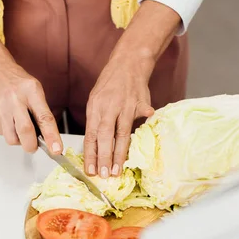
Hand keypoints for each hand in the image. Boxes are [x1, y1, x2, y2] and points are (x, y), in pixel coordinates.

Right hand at [0, 59, 62, 153]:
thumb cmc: (17, 82)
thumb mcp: (35, 90)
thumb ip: (41, 112)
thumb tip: (47, 138)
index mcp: (31, 91)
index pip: (44, 118)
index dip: (52, 136)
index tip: (56, 150)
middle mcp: (15, 99)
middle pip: (25, 131)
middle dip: (31, 146)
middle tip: (33, 146)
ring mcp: (0, 107)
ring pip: (11, 138)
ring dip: (18, 140)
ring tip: (19, 129)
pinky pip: (2, 133)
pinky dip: (8, 132)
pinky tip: (8, 121)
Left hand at [84, 54, 154, 177]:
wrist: (127, 63)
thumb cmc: (110, 85)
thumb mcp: (95, 101)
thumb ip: (96, 122)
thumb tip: (95, 146)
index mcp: (95, 109)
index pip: (90, 136)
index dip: (90, 154)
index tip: (90, 170)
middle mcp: (108, 108)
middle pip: (105, 137)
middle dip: (104, 158)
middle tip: (104, 175)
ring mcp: (125, 105)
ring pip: (122, 132)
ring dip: (120, 153)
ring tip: (118, 170)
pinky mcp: (141, 101)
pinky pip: (143, 111)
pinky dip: (146, 115)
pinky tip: (148, 123)